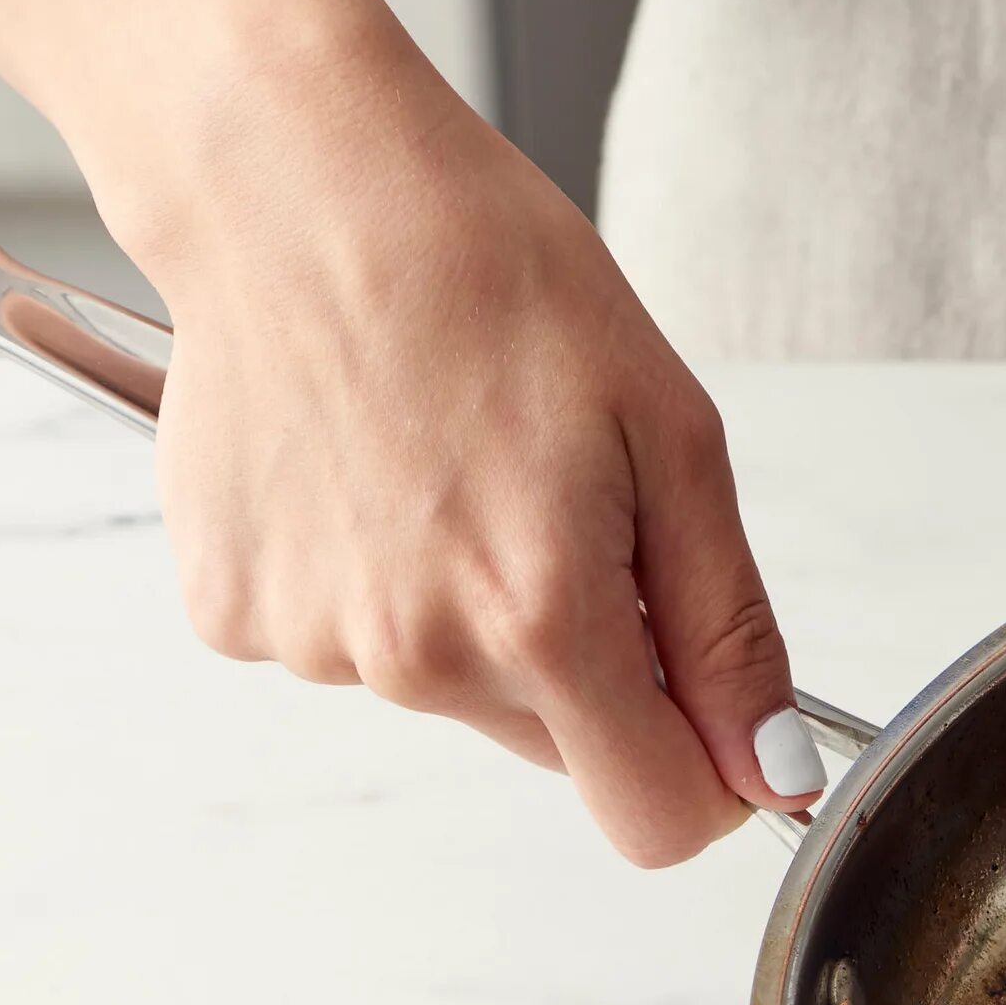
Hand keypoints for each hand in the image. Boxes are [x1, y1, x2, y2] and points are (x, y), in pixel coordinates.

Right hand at [103, 0, 818, 865]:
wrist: (297, 185)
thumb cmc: (494, 279)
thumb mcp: (673, 440)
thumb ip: (728, 631)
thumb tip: (773, 770)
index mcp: (541, 618)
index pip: (657, 819)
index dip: (707, 774)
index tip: (708, 701)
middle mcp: (418, 657)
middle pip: (563, 749)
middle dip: (594, 664)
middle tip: (564, 508)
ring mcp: (313, 641)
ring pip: (458, 692)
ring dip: (481, 612)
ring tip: (454, 467)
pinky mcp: (232, 611)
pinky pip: (351, 641)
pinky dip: (378, 580)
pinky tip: (370, 472)